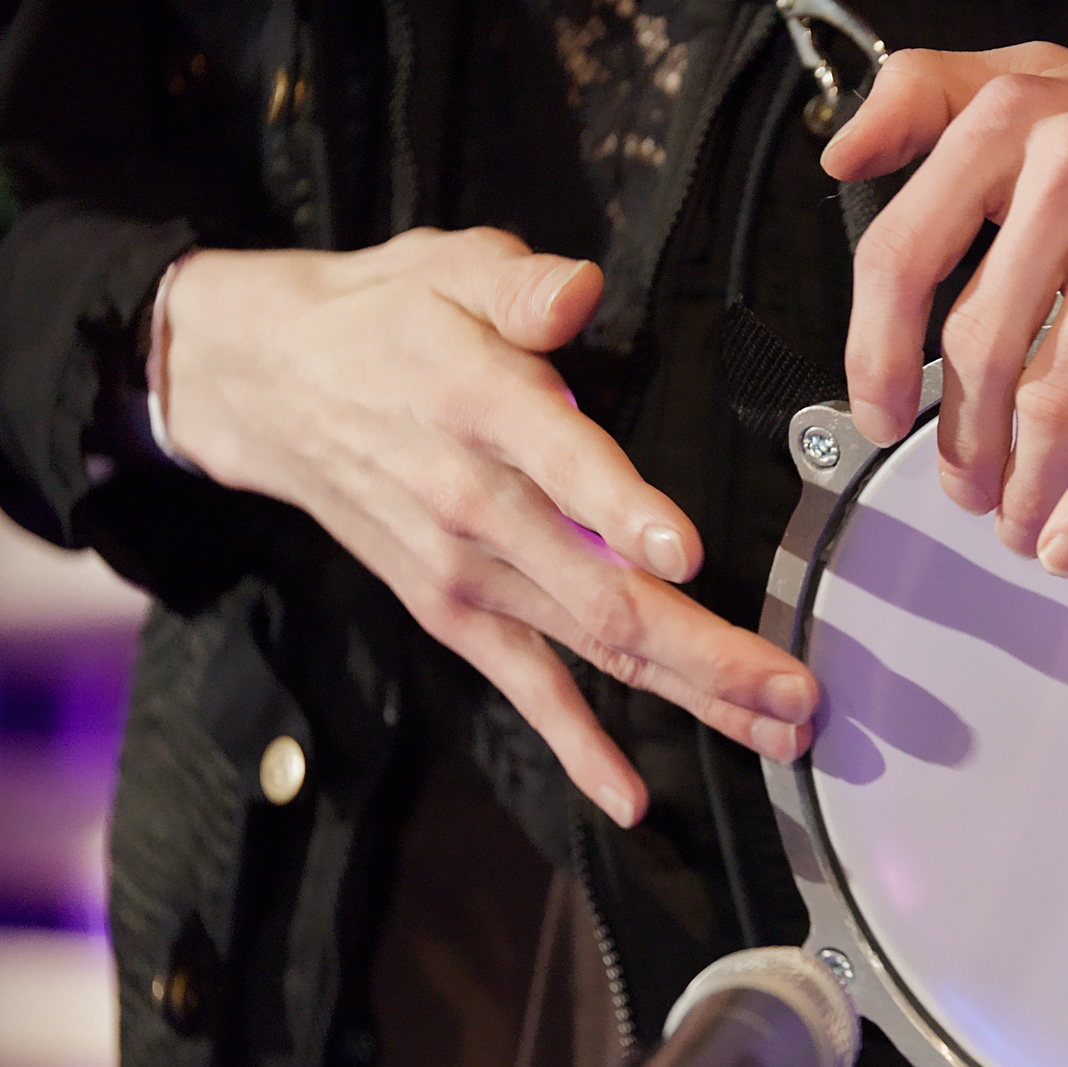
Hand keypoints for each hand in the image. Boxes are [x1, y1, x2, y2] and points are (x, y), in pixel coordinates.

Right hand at [160, 227, 817, 826]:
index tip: (685, 552)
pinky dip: (579, 748)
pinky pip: (527, 689)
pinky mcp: (454, 613)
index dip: (624, 512)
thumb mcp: (448, 267)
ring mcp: (468, 574)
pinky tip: (630, 799)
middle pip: (604, 595)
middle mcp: (479, 507)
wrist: (268, 387)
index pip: (563, 466)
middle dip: (712, 652)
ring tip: (778, 732)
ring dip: (692, 696)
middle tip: (799, 690)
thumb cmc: (385, 322)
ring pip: (594, 649)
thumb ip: (521, 286)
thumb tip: (574, 292)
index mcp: (487, 410)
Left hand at [822, 42, 1067, 576]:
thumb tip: (842, 156)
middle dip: (959, 442)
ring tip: (1012, 517)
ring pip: (1052, 394)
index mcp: (1013, 119)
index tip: (878, 411)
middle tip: (960, 485)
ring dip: (1023, 482)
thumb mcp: (1039, 75)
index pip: (904, 254)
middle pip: (978, 346)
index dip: (874, 352)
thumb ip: (927, 96)